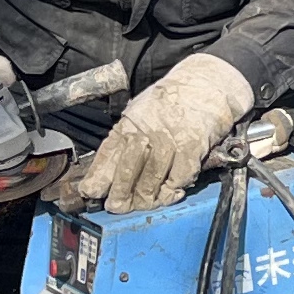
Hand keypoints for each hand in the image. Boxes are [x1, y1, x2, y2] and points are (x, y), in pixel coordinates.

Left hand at [77, 53, 256, 211]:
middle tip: (117, 206)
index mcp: (129, 125)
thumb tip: (102, 177)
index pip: (107, 156)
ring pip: (150, 181)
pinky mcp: (192, 148)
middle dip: (120, 195)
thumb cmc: (170, 104)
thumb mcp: (138, 115)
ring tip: (143, 203)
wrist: (204, 86)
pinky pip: (178, 179)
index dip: (97, 179)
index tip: (90, 193)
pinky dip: (172, 192)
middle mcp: (146, 132)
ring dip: (145, 199)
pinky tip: (169, 193)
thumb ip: (123, 144)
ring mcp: (169, 141)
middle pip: (127, 173)